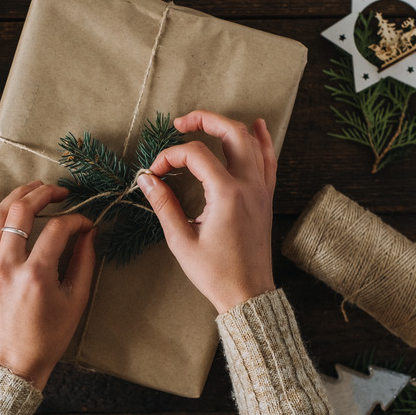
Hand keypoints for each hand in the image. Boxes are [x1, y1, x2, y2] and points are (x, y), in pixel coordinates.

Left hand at [0, 182, 96, 389]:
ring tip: (33, 188)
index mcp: (36, 275)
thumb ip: (84, 262)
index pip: (58, 229)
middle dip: (45, 194)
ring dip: (16, 195)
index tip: (85, 223)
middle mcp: (7, 266)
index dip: (76, 220)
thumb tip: (89, 232)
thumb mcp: (76, 300)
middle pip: (23, 212)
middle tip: (60, 192)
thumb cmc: (47, 336)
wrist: (13, 362)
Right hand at [137, 110, 276, 313]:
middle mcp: (248, 185)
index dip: (170, 157)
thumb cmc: (216, 273)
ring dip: (228, 126)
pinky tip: (258, 126)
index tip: (154, 173)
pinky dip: (263, 140)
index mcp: (227, 194)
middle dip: (204, 120)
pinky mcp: (266, 198)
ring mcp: (261, 190)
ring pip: (252, 142)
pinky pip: (269, 160)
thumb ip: (164, 205)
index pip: (196, 155)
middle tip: (180, 124)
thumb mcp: (181, 240)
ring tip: (207, 122)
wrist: (248, 294)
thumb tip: (146, 180)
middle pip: (231, 132)